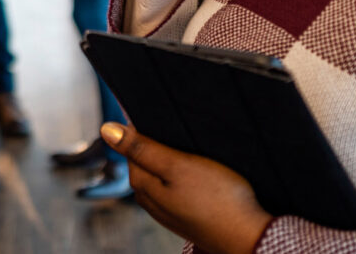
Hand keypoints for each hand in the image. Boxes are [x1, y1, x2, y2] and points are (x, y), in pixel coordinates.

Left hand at [102, 123, 271, 253]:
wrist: (250, 236)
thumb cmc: (217, 199)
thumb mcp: (177, 165)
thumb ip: (141, 148)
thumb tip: (105, 129)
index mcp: (142, 185)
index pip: (130, 148)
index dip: (144, 129)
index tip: (163, 119)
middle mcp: (150, 202)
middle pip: (145, 162)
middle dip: (156, 146)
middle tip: (181, 134)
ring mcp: (168, 212)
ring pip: (162, 177)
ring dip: (172, 162)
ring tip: (194, 153)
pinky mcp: (186, 217)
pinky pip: (177, 190)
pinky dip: (184, 178)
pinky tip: (201, 175)